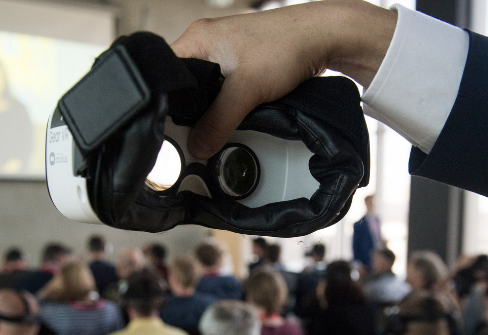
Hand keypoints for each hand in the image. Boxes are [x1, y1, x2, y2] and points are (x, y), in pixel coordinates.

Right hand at [171, 0, 396, 157]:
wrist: (322, 36)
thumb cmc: (286, 45)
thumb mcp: (246, 90)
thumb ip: (218, 121)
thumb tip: (198, 146)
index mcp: (196, 40)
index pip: (165, 75)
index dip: (164, 103)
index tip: (167, 129)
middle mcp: (206, 44)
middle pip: (183, 87)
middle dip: (187, 112)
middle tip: (191, 136)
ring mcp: (224, 54)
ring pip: (204, 91)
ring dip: (209, 111)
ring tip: (211, 129)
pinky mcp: (241, 64)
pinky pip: (222, 91)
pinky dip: (225, 106)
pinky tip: (230, 118)